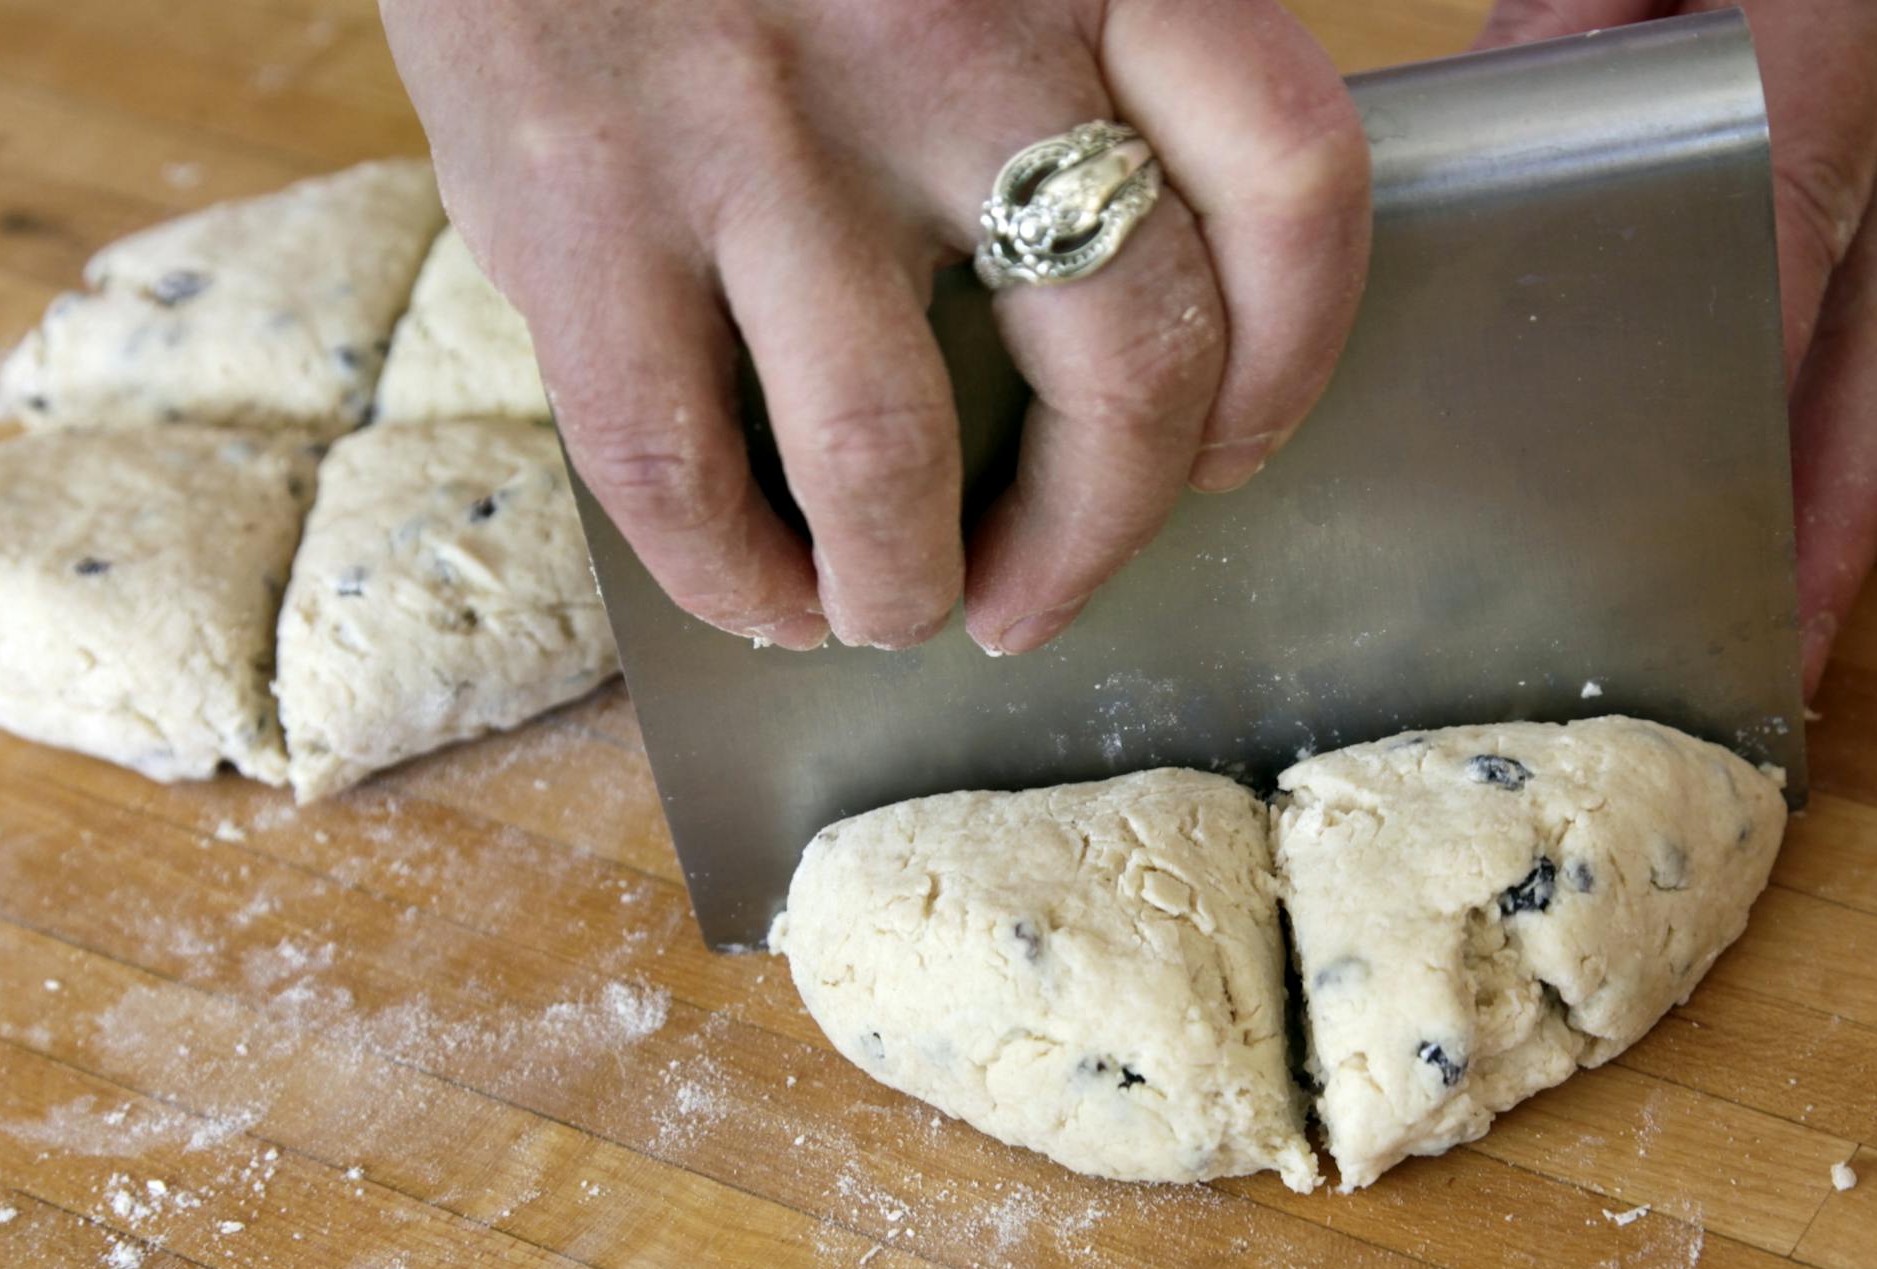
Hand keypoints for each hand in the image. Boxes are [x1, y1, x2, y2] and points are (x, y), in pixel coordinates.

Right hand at [382, 0, 1369, 652]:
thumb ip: (1078, 68)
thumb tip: (1128, 301)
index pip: (1290, 181)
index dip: (1285, 366)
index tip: (1223, 451)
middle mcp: (948, 39)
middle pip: (1124, 366)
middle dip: (1092, 537)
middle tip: (1036, 591)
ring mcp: (761, 127)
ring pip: (887, 460)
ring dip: (900, 588)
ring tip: (884, 605)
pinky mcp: (587, 202)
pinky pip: (678, 466)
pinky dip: (731, 576)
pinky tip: (755, 585)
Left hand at [1478, 0, 1876, 697]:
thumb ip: (1580, 14)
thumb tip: (1518, 118)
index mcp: (1841, 34)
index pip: (1790, 220)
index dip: (1747, 372)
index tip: (1693, 491)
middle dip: (1834, 513)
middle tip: (1778, 657)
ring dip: (1862, 501)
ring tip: (1797, 637)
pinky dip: (1869, 426)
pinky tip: (1814, 512)